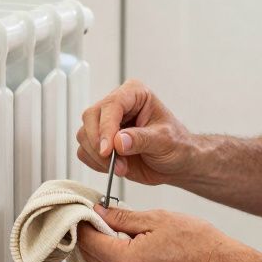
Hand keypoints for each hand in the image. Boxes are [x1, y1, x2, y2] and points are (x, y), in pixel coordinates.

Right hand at [75, 79, 195, 185]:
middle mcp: (116, 105)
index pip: (111, 105)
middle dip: (99, 144)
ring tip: (122, 167)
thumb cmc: (177, 146)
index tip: (107, 150)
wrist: (177, 164)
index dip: (106, 128)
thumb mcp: (165, 141)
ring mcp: (106, 124)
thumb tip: (118, 141)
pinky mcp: (100, 142)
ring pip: (84, 136)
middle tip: (116, 164)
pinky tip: (117, 167)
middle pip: (91, 118)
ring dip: (99, 157)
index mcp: (134, 94)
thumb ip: (141, 139)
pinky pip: (84, 152)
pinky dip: (96, 164)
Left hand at [75, 204, 252, 261]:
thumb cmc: (197, 243)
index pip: (89, 241)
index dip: (83, 222)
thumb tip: (99, 212)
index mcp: (125, 261)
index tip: (83, 208)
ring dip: (100, 247)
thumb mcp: (156, 219)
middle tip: (93, 214)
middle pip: (91, 256)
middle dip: (89, 234)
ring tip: (108, 225)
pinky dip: (112, 258)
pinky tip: (121, 242)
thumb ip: (122, 217)